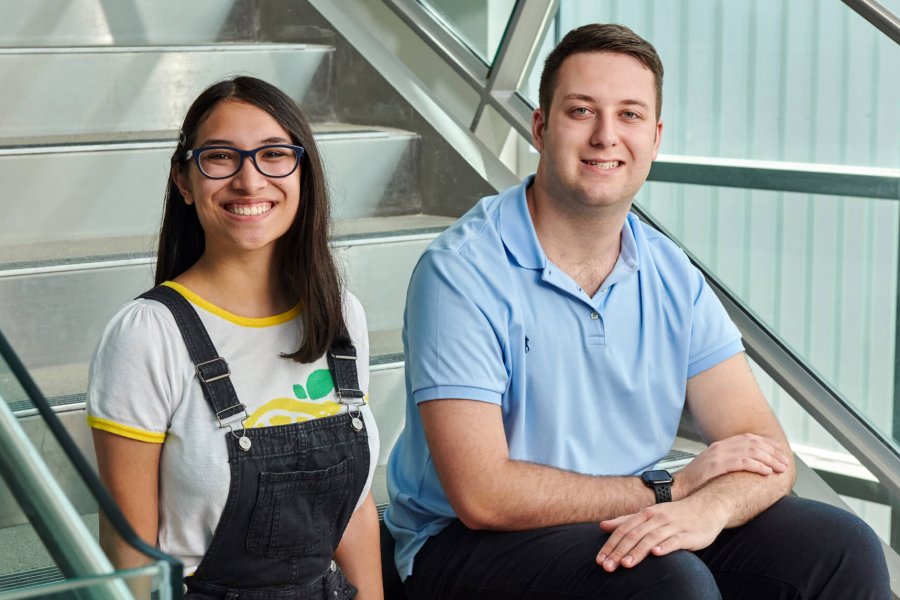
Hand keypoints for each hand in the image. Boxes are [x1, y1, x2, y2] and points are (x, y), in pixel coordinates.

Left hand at [596, 498, 726, 571]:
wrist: (707, 506)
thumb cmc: (675, 514)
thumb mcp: (649, 514)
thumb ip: (626, 520)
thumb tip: (602, 526)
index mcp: (645, 514)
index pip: (623, 530)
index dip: (610, 545)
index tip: (599, 560)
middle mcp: (657, 518)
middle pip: (634, 535)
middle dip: (619, 551)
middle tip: (607, 566)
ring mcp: (673, 525)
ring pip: (652, 538)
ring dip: (637, 551)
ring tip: (625, 564)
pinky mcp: (689, 534)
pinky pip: (676, 540)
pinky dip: (665, 546)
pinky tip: (656, 554)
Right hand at [676, 433, 788, 497]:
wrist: (680, 486)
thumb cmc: (697, 480)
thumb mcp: (712, 465)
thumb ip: (727, 461)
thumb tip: (745, 465)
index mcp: (720, 445)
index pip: (748, 438)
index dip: (766, 444)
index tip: (779, 451)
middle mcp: (720, 447)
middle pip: (753, 443)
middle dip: (772, 452)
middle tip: (785, 461)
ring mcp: (718, 455)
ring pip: (751, 452)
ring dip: (769, 459)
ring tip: (780, 468)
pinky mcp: (717, 466)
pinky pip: (742, 463)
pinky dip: (757, 466)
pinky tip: (766, 471)